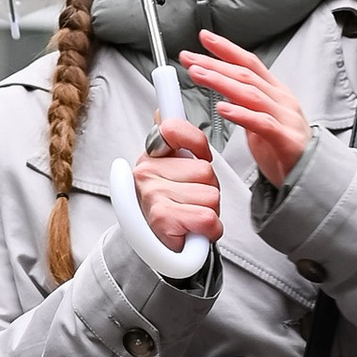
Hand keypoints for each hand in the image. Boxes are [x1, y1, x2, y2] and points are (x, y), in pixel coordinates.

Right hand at [133, 112, 220, 251]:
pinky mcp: (162, 219)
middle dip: (209, 189)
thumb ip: (171, 141)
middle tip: (192, 201)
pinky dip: (210, 230)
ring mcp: (152, 195)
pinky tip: (194, 231)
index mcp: (150, 155)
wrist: (155, 246)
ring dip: (210, 210)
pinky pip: (208, 218)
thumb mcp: (169, 169)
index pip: (172, 129)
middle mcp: (145, 172)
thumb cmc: (170, 205)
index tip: (200, 156)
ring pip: (211, 196)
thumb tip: (160, 110)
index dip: (196, 143)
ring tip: (191, 216)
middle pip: (206, 170)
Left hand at [188, 28, 314, 186]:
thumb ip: (246, 103)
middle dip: (215, 64)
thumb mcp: (261, 119)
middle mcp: (282, 100)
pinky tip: (223, 108)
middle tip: (189, 58)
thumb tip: (224, 89)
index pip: (250, 63)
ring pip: (251, 94)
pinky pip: (262, 123)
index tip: (204, 37)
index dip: (227, 49)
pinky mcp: (286, 140)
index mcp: (276, 92)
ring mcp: (286, 118)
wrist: (311, 177)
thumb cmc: (283, 149)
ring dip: (221, 82)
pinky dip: (241, 114)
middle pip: (245, 75)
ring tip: (198, 75)